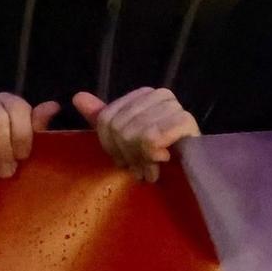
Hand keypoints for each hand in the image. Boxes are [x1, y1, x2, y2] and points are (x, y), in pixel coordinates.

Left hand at [72, 87, 199, 182]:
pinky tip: (163, 160)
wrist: (193, 176)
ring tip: (152, 168)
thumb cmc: (158, 158)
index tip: (125, 162)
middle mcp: (159, 94)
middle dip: (128, 155)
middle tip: (140, 169)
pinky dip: (152, 155)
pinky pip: (151, 138)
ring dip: (141, 159)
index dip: (111, 147)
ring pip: (134, 133)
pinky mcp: (185, 121)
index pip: (106, 119)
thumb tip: (77, 97)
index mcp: (143, 95)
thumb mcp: (125, 140)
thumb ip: (102, 118)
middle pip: (119, 127)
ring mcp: (174, 106)